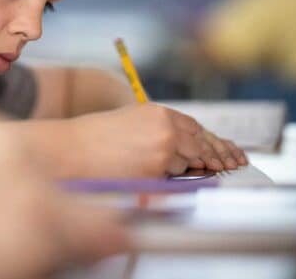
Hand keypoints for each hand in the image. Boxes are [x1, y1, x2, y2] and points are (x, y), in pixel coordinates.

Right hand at [66, 103, 246, 176]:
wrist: (72, 152)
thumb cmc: (93, 139)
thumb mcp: (130, 122)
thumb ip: (157, 130)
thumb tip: (181, 146)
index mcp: (159, 113)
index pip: (195, 128)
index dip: (207, 141)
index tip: (219, 151)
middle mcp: (166, 129)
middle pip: (199, 145)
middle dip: (210, 157)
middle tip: (224, 165)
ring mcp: (164, 151)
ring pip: (188, 164)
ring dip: (186, 170)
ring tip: (181, 171)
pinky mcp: (157, 172)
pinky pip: (172, 181)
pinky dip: (169, 182)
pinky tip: (164, 181)